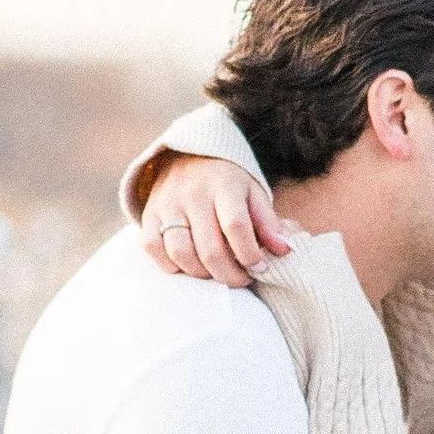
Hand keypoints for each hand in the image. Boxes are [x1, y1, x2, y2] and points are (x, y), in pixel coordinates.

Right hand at [142, 157, 292, 290]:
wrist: (186, 154)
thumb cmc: (227, 182)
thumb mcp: (253, 193)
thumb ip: (268, 222)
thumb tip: (284, 251)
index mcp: (224, 185)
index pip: (236, 226)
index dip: (250, 254)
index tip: (260, 267)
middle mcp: (193, 194)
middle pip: (210, 249)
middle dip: (230, 275)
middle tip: (241, 279)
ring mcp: (167, 204)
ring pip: (181, 253)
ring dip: (201, 274)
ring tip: (215, 272)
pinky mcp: (149, 214)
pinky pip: (152, 248)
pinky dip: (170, 265)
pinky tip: (187, 264)